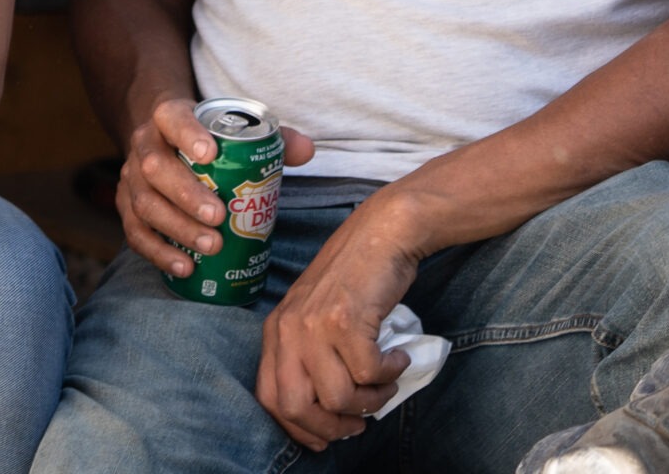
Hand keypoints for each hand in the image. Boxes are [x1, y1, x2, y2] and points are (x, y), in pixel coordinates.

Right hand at [116, 94, 313, 278]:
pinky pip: (135, 232)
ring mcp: (130, 177)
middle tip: (218, 216)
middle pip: (155, 168)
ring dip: (176, 227)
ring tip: (210, 246)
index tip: (210, 153)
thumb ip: (273, 136)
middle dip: (186, 195)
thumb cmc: (208, 134)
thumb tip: (306, 151)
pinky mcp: (126, 206)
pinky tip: (185, 267)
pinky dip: (158, 252)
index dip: (187, 134)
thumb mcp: (233, 126)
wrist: (163, 134)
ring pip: (144, 203)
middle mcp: (144, 144)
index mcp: (169, 116)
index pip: (173, 118)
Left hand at [256, 200, 416, 452]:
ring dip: (370, 401)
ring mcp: (316, 325)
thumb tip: (327, 411)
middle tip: (359, 423)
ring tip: (386, 384)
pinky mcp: (347, 320)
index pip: (269, 398)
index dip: (297, 428)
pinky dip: (390, 374)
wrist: (383, 232)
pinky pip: (369, 373)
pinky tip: (398, 359)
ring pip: (338, 397)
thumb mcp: (316, 312)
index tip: (325, 437)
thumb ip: (310, 353)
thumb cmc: (356, 276)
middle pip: (297, 407)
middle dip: (331, 427)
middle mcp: (289, 330)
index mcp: (276, 331)